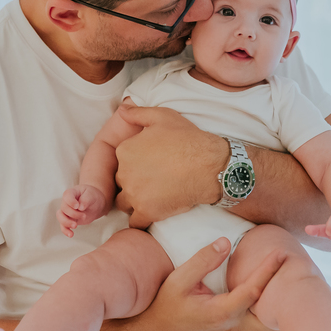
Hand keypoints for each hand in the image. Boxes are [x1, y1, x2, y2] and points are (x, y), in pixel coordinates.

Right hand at [57, 185, 108, 236]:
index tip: (77, 206)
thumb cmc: (92, 196)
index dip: (70, 201)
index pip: (66, 195)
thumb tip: (80, 207)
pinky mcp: (69, 220)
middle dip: (73, 213)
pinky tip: (71, 235)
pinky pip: (63, 226)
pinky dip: (66, 230)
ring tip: (75, 226)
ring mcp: (66, 211)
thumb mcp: (92, 195)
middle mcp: (66, 202)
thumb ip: (86, 199)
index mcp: (72, 193)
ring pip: (60, 217)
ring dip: (66, 222)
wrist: (95, 204)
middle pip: (64, 208)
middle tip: (84, 216)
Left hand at [114, 104, 228, 228]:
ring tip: (154, 196)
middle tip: (154, 180)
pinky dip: (143, 219)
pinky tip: (155, 211)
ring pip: (125, 203)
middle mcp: (124, 173)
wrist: (209, 166)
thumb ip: (138, 113)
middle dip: (134, 182)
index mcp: (125, 151)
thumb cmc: (188, 139)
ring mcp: (134, 195)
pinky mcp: (146, 212)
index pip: (121, 162)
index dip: (135, 164)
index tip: (150, 164)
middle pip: (121, 182)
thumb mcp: (163, 116)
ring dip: (136, 201)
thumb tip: (123, 108)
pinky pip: (135, 222)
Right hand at [130, 237, 282, 330]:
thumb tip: (225, 242)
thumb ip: (203, 261)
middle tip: (302, 276)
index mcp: (221, 312)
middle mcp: (233, 325)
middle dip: (286, 299)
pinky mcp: (233, 329)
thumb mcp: (179, 280)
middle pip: (271, 317)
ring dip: (280, 306)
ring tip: (294, 283)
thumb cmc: (167, 305)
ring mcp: (234, 330)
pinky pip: (258, 321)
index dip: (268, 271)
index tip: (281, 254)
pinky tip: (277, 294)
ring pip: (267, 322)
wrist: (157, 330)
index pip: (252, 291)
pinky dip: (270, 309)